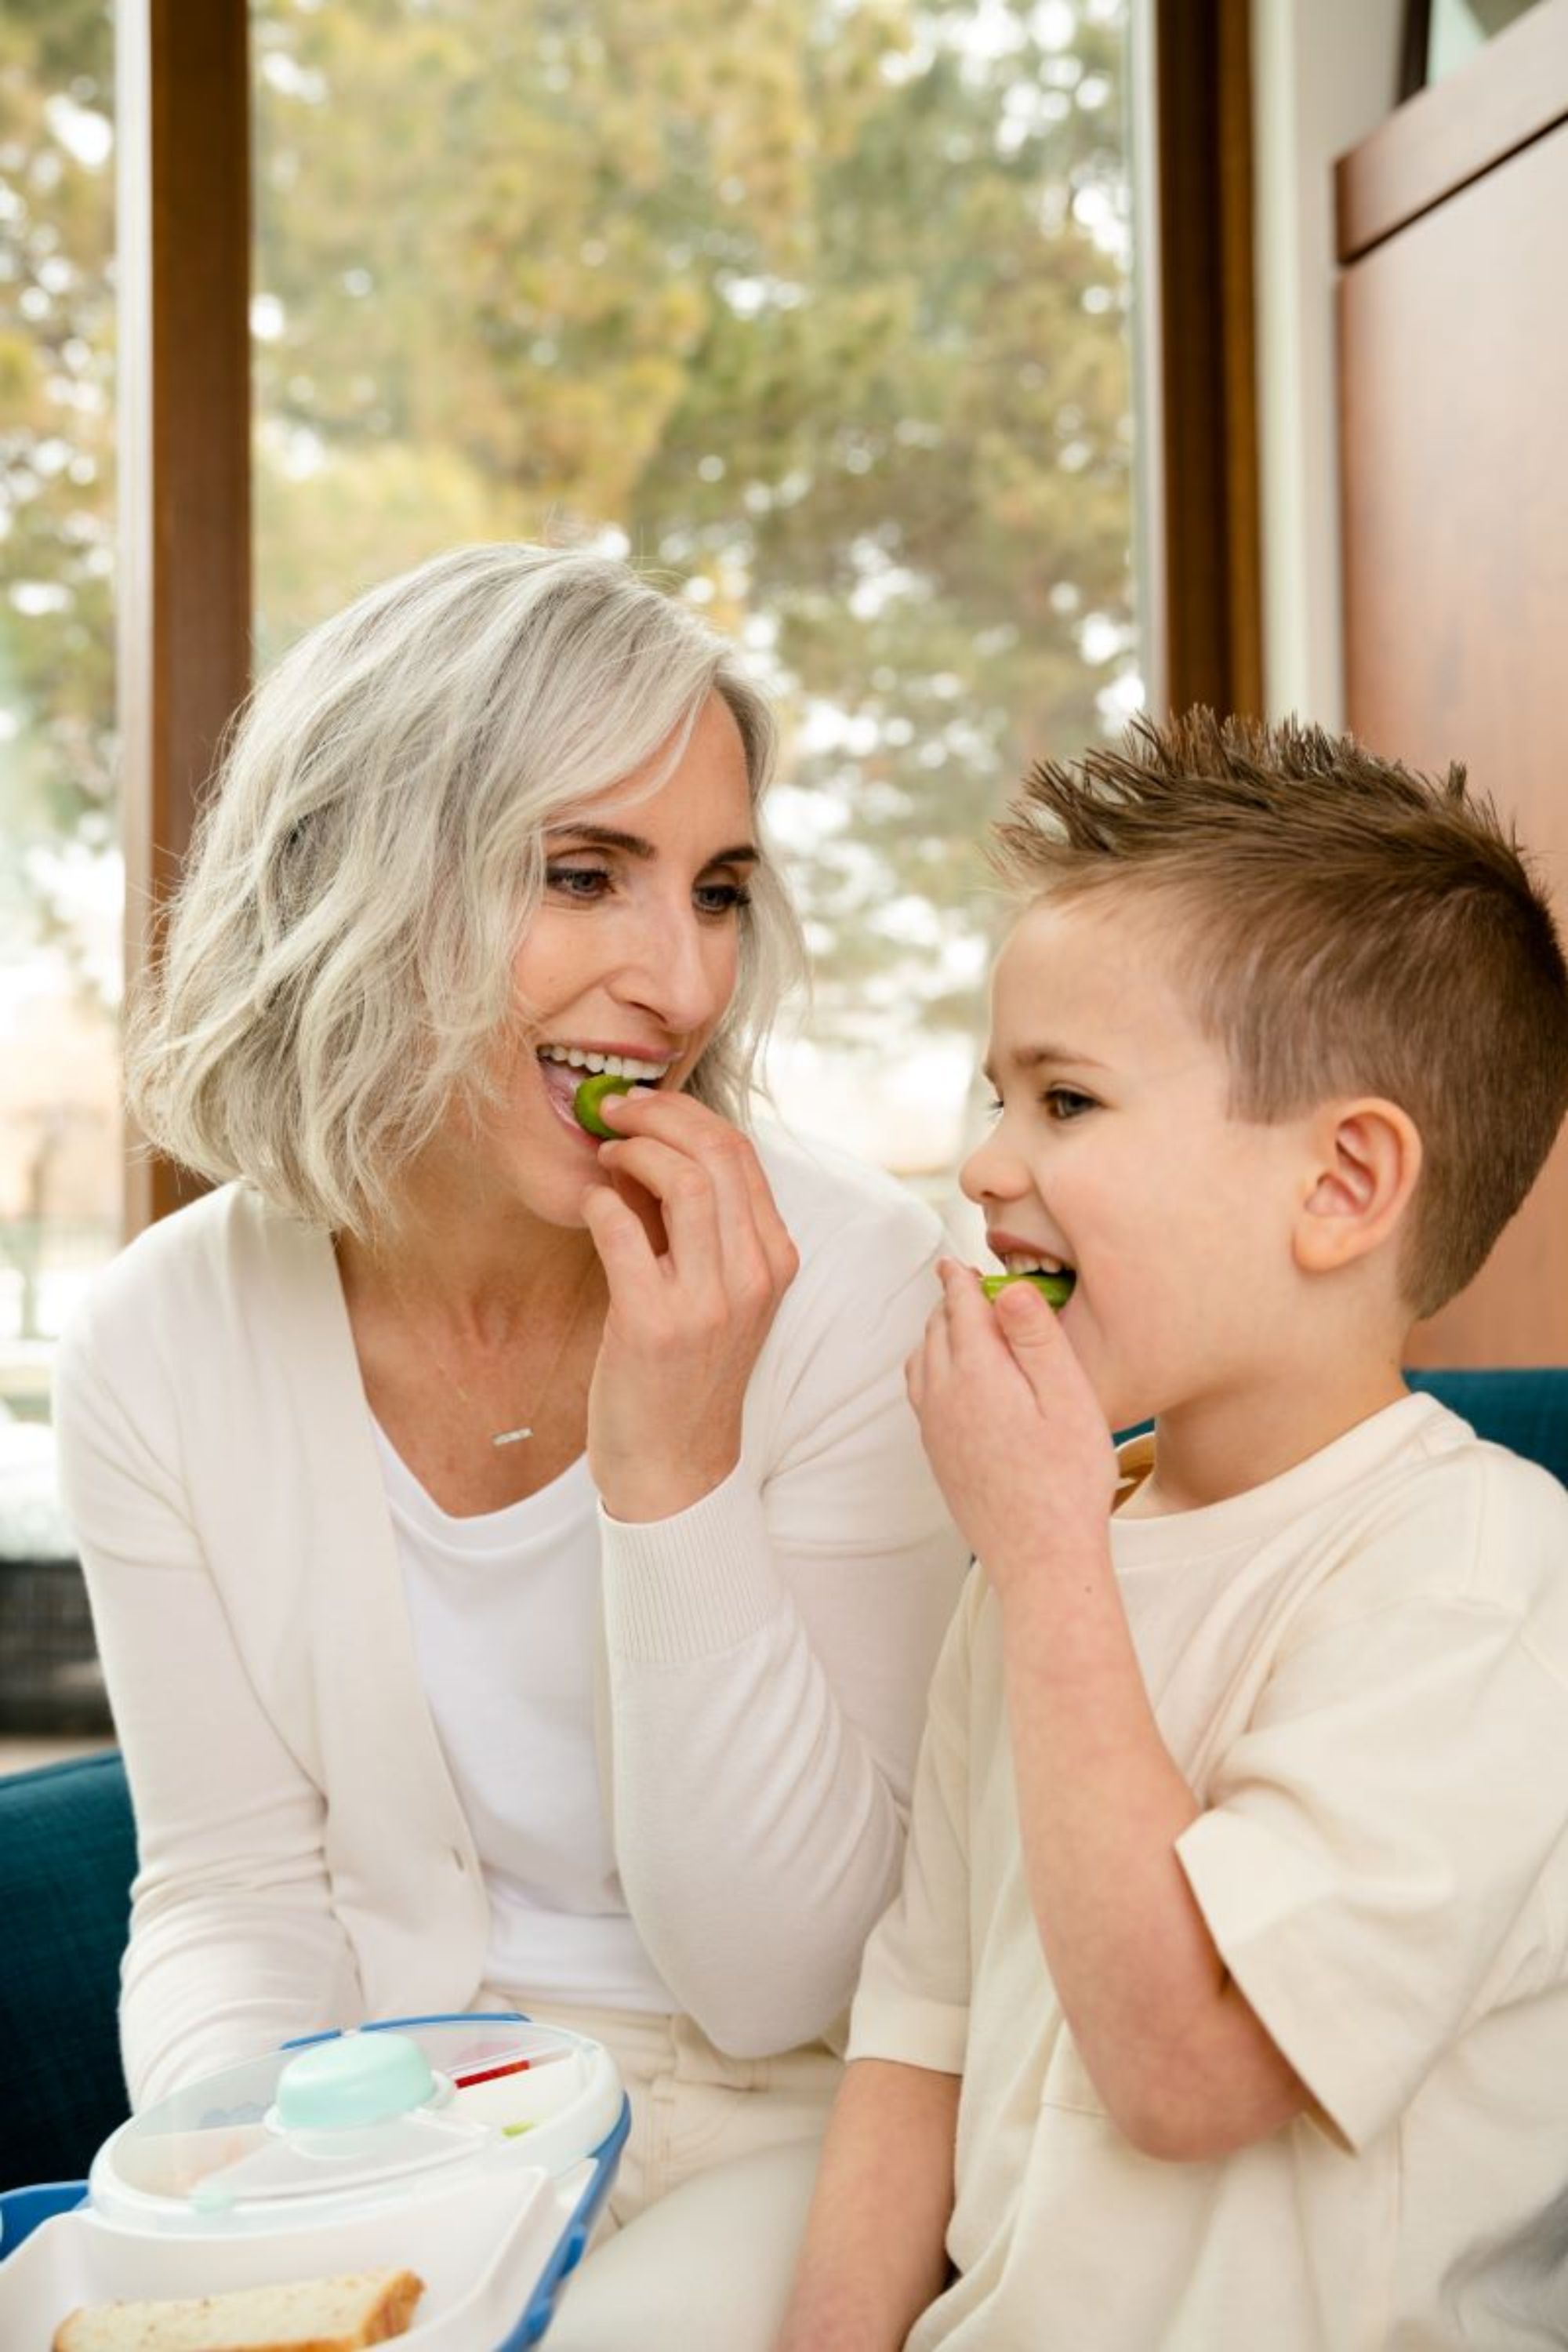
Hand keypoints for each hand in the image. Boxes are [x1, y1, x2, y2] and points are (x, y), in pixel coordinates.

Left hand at [580, 1088, 798, 1519]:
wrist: (676, 1468)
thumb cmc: (685, 1375)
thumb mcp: (717, 1294)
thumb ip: (694, 1226)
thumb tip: (646, 1150)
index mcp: (774, 1261)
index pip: (743, 1155)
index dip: (687, 1115)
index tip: (644, 1110)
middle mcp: (753, 1276)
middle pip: (719, 1153)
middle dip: (660, 1115)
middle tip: (615, 1113)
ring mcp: (709, 1302)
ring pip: (685, 1182)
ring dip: (635, 1151)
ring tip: (606, 1154)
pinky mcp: (655, 1324)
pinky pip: (623, 1230)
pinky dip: (600, 1202)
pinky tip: (590, 1204)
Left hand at [907, 1260, 1117, 1598]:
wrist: (1041, 1557)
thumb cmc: (1068, 1479)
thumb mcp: (1068, 1397)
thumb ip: (1036, 1337)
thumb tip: (1006, 1287)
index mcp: (977, 1373)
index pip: (959, 1308)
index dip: (959, 1280)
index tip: (956, 1262)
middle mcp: (944, 1397)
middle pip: (936, 1331)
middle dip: (950, 1304)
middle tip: (967, 1287)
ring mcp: (935, 1429)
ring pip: (922, 1362)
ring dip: (937, 1336)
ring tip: (958, 1325)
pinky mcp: (938, 1456)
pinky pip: (921, 1395)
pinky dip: (930, 1369)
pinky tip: (951, 1378)